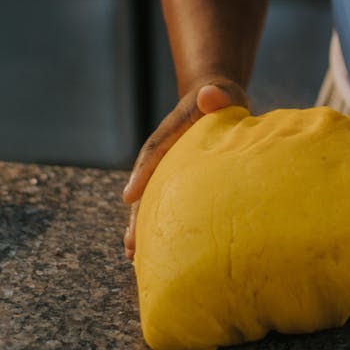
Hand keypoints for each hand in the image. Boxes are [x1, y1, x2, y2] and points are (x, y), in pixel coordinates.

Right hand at [122, 78, 247, 259]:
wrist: (213, 99)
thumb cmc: (220, 99)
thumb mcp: (221, 93)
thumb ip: (216, 95)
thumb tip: (209, 94)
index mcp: (172, 131)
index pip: (154, 150)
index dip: (142, 173)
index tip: (129, 196)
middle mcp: (165, 153)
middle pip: (146, 185)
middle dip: (137, 215)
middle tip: (130, 244)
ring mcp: (169, 169)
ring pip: (152, 200)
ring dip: (143, 227)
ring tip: (135, 257)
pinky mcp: (179, 181)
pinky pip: (166, 204)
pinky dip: (160, 226)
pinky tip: (157, 253)